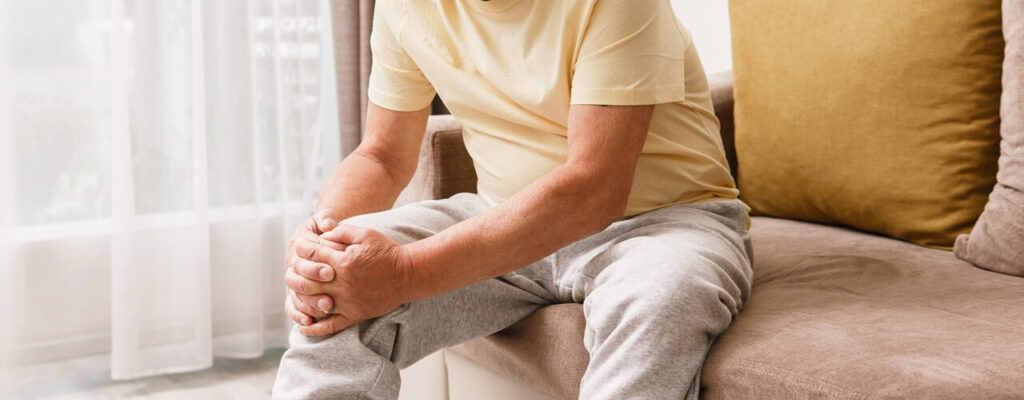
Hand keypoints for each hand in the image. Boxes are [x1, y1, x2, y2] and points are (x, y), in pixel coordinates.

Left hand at [285, 224, 415, 336]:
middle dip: (296, 272)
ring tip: (294, 292)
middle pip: (307, 280)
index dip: (302, 248)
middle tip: (292, 268)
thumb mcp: (364, 234)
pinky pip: (330, 326)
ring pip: (314, 303)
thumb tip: (321, 236)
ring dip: (300, 298)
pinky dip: (315, 328)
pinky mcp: (354, 315)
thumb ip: (340, 232)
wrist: (408, 274)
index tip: (298, 245)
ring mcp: (348, 302)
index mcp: (343, 262)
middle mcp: (342, 284)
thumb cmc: (386, 251)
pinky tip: (303, 327)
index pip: (312, 254)